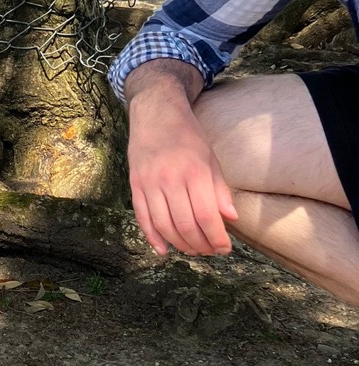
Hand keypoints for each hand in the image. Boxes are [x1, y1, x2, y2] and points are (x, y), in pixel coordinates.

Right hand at [126, 71, 237, 257]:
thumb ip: (220, 190)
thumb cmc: (188, 137)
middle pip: (185, 225)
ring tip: (192, 250)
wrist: (156, 114)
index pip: (207, 216)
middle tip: (209, 251)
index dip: (217, 238)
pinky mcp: (135, 185)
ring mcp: (150, 183)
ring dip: (179, 244)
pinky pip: (142, 217)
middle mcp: (170, 179)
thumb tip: (230, 218)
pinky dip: (152, 238)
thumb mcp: (211, 159)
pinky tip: (163, 250)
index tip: (224, 249)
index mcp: (195, 172)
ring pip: (164, 225)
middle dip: (200, 245)